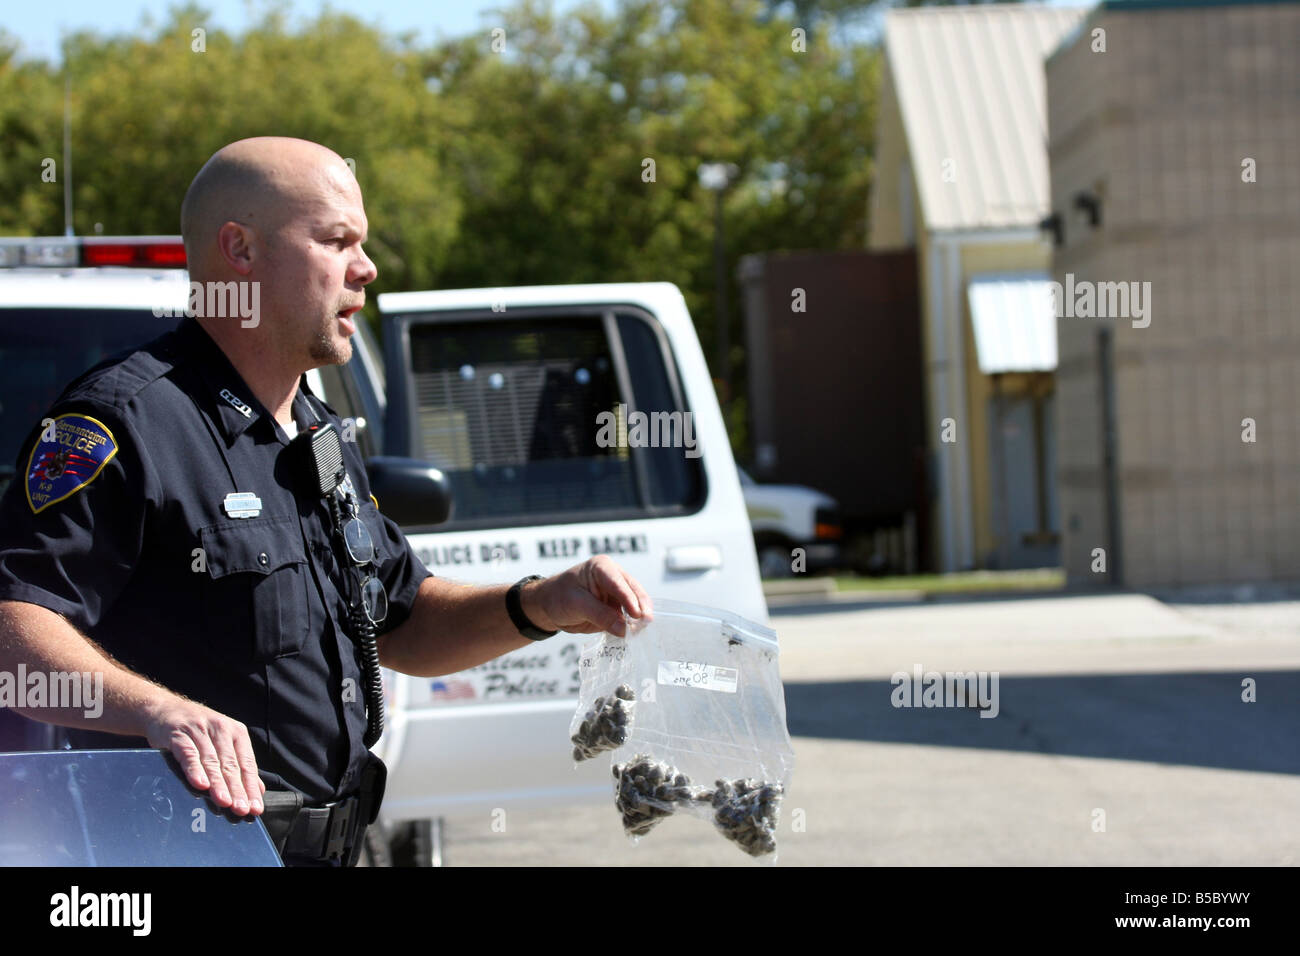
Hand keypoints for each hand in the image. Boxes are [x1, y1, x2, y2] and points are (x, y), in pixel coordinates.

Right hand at [143, 697, 265, 816]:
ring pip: (211, 761)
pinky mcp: (179, 734)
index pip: (247, 764)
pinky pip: (189, 754)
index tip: (255, 808)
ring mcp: (200, 731)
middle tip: (241, 809)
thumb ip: (239, 765)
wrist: (164, 709)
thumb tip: (257, 791)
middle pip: (231, 765)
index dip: (251, 787)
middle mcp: (221, 729)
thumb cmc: (198, 731)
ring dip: (218, 784)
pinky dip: (194, 770)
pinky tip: (200, 784)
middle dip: (237, 789)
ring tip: (225, 802)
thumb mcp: (222, 743)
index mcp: (236, 732)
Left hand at [521, 555, 652, 637]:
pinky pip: (629, 617)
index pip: (619, 583)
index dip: (629, 599)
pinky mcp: (617, 608)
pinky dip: (633, 625)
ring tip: (642, 631)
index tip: (637, 614)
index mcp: (602, 567)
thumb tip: (624, 629)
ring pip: (635, 604)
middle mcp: (614, 577)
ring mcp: (617, 593)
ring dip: (639, 618)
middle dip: (641, 608)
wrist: (548, 606)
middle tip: (646, 624)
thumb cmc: (558, 597)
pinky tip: (636, 634)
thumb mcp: (576, 604)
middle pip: (634, 591)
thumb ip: (600, 615)